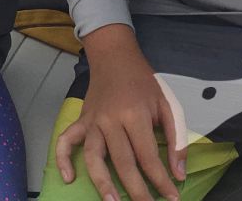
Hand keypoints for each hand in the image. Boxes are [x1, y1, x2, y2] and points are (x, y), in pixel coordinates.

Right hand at [54, 25, 185, 200]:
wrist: (115, 56)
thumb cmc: (143, 81)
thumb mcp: (167, 102)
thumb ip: (176, 137)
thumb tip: (178, 173)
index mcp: (135, 114)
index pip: (148, 156)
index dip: (161, 180)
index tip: (172, 198)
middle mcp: (111, 119)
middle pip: (122, 162)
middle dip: (136, 191)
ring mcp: (93, 121)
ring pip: (93, 156)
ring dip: (101, 182)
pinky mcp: (81, 120)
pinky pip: (66, 140)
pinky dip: (63, 159)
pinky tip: (68, 178)